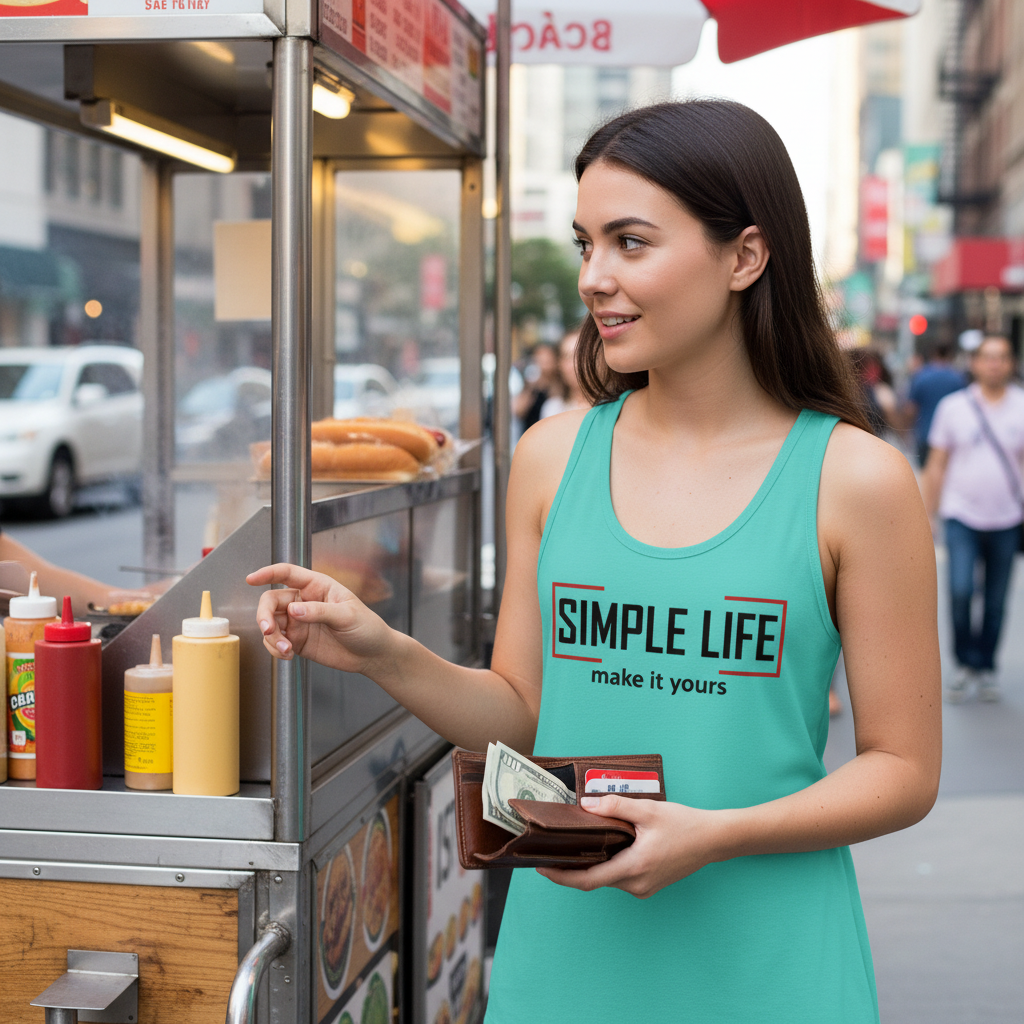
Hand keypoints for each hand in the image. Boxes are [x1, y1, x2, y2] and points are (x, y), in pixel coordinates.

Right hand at [246, 563, 394, 674]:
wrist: (373, 655)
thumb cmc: (367, 627)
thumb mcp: (347, 616)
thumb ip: (320, 611)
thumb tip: (293, 610)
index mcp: (317, 586)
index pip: (287, 573)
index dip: (267, 573)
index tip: (251, 579)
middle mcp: (304, 601)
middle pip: (271, 601)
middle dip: (264, 616)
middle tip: (269, 631)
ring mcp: (299, 622)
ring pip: (271, 623)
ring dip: (271, 637)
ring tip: (285, 650)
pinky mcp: (297, 641)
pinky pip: (276, 642)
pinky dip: (275, 649)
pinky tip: (288, 655)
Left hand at [536, 795, 723, 898]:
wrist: (713, 840)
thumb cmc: (684, 824)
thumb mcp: (648, 810)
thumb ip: (616, 806)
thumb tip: (587, 804)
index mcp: (634, 868)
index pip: (587, 880)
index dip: (561, 876)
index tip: (540, 867)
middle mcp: (636, 884)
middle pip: (594, 878)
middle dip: (571, 866)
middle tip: (549, 850)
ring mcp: (643, 887)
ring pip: (608, 877)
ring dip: (591, 862)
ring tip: (572, 843)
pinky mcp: (648, 884)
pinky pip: (620, 876)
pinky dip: (607, 863)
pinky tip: (602, 845)